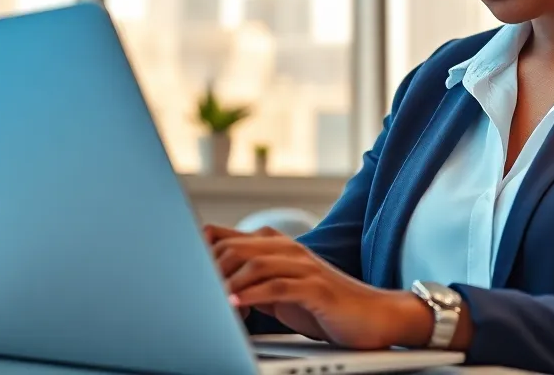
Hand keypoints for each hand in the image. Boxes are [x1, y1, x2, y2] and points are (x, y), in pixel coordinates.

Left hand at [203, 225, 433, 349]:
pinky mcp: (316, 288)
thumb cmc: (324, 307)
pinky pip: (277, 287)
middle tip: (192, 296)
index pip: (225, 237)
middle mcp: (288, 249)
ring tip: (210, 303)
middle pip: (233, 246)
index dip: (198, 254)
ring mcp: (304, 266)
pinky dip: (251, 296)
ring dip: (227, 284)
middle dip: (208, 271)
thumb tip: (212, 291)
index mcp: (275, 246)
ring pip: (253, 263)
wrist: (374, 316)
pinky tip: (236, 308)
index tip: (178, 277)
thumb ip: (251, 283)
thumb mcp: (280, 291)